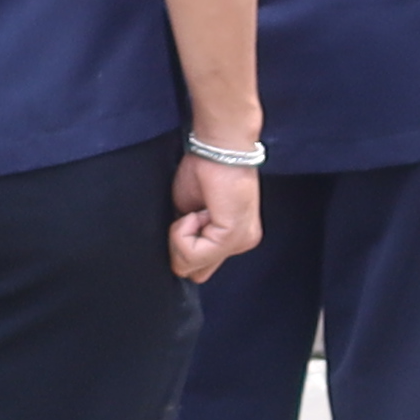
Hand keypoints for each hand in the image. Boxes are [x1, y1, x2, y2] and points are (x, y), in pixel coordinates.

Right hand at [170, 148, 264, 283]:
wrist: (218, 146)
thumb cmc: (203, 171)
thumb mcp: (189, 212)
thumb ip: (189, 237)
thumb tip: (175, 255)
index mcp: (235, 238)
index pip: (200, 267)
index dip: (182, 247)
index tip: (188, 218)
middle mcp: (243, 243)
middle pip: (195, 274)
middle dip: (181, 248)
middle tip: (190, 216)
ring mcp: (241, 242)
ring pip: (190, 266)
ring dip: (181, 237)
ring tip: (196, 210)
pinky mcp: (231, 237)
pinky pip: (190, 254)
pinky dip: (182, 232)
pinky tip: (199, 210)